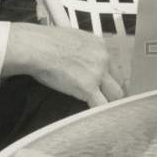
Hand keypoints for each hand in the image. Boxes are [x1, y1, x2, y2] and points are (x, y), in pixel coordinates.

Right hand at [3, 23, 124, 107]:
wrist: (37, 47)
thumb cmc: (46, 42)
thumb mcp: (74, 38)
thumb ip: (83, 51)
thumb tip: (81, 60)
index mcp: (100, 46)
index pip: (115, 67)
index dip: (112, 80)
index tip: (108, 88)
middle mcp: (103, 58)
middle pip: (119, 81)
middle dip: (115, 93)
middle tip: (110, 102)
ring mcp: (98, 73)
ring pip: (116, 94)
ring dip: (110, 103)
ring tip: (105, 113)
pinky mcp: (88, 87)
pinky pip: (101, 105)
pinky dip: (100, 113)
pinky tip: (96, 118)